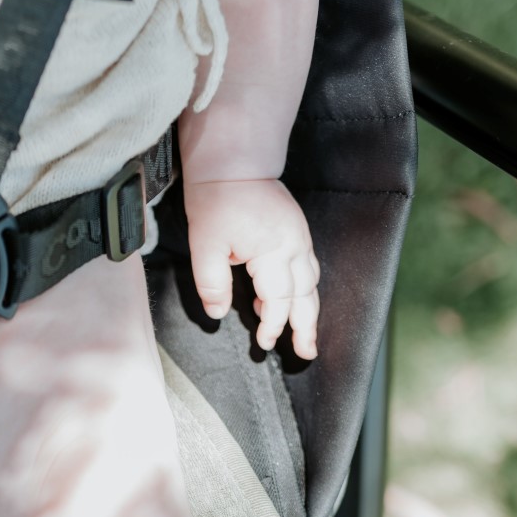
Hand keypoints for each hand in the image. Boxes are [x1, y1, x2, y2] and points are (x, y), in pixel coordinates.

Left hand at [184, 178, 318, 358]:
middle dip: (306, 327)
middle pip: (306, 295)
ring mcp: (300, 237)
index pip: (278, 299)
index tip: (263, 344)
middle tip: (306, 353)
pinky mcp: (297, 232)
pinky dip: (300, 290)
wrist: (233, 163)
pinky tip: (284, 303)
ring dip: (307, 310)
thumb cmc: (217, 201)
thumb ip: (211, 283)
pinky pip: (306, 268)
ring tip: (304, 336)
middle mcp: (295, 245)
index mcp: (274, 250)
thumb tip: (217, 314)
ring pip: (311, 282)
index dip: (272, 325)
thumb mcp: (204, 245)